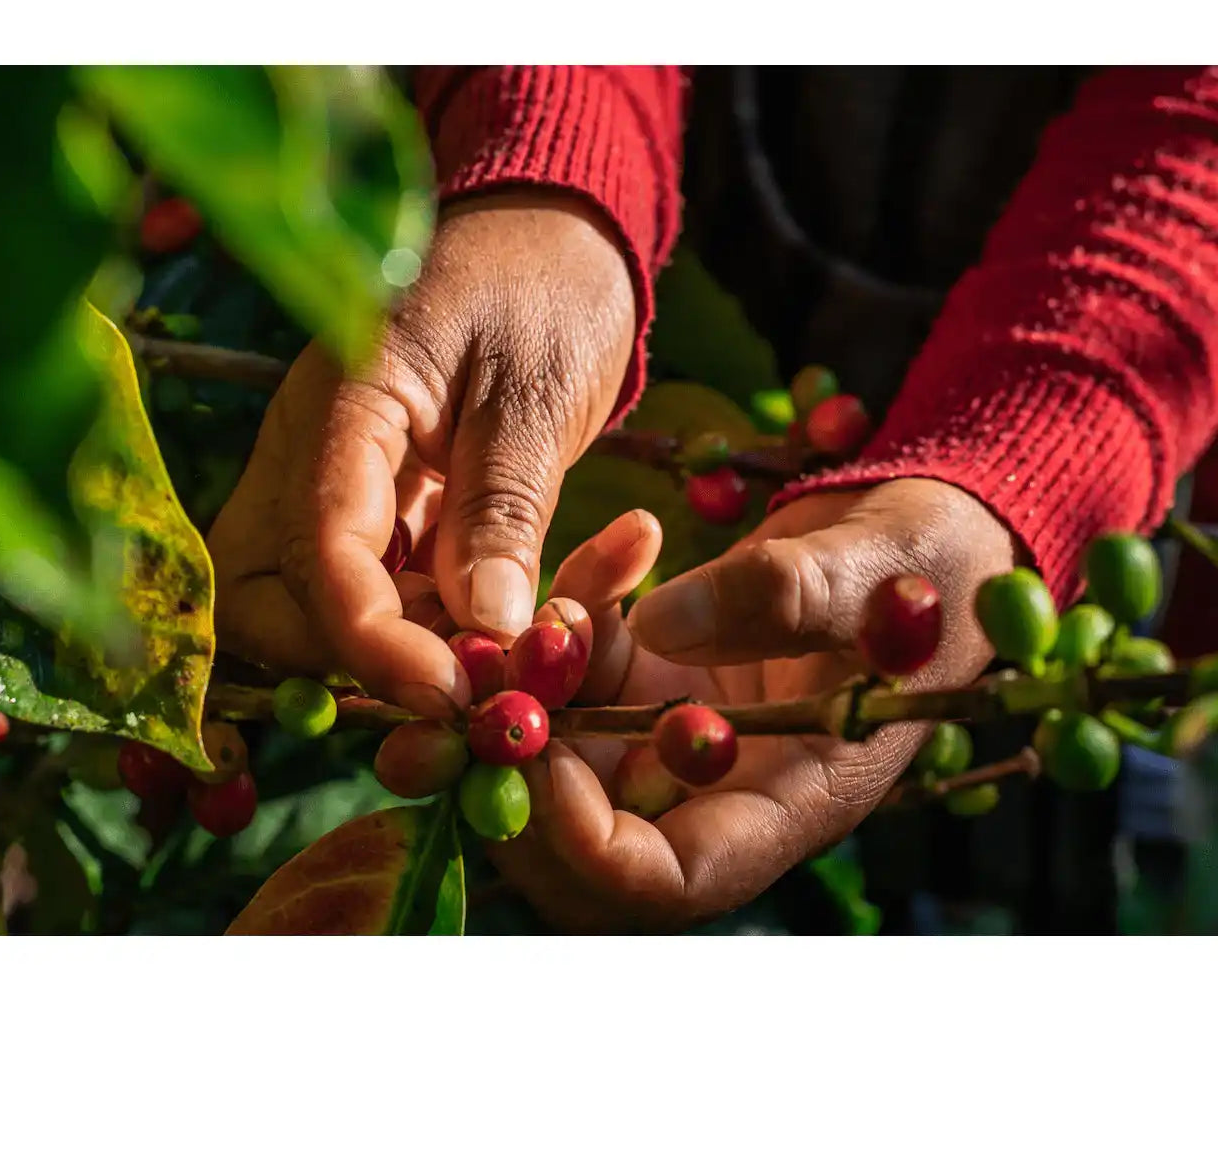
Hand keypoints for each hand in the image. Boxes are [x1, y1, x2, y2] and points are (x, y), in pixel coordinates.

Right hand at [206, 190, 635, 712]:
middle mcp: (313, 454)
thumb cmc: (545, 287)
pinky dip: (432, 623)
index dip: (371, 639)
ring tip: (503, 652)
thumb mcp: (536, 390)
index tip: (452, 692)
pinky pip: (379, 586)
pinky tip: (511, 620)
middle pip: (263, 594)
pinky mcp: (380, 506)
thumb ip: (504, 505)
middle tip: (457, 677)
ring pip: (313, 604)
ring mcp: (338, 482)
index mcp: (341, 408)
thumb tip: (488, 625)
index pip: (317, 548)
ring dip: (398, 650)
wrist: (552, 237)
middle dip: (346, 657)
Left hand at [487, 479, 1018, 932]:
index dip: (584, 838)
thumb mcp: (879, 571)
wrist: (920, 538)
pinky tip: (626, 544)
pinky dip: (575, 615)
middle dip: (516, 767)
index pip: (665, 876)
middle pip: (581, 836)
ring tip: (568, 594)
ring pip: (563, 743)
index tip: (540, 747)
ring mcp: (678, 730)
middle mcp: (720, 784)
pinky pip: (581, 668)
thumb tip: (660, 627)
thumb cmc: (930, 567)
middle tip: (485, 680)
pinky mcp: (657, 674)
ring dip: (536, 677)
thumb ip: (783, 597)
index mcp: (789, 801)